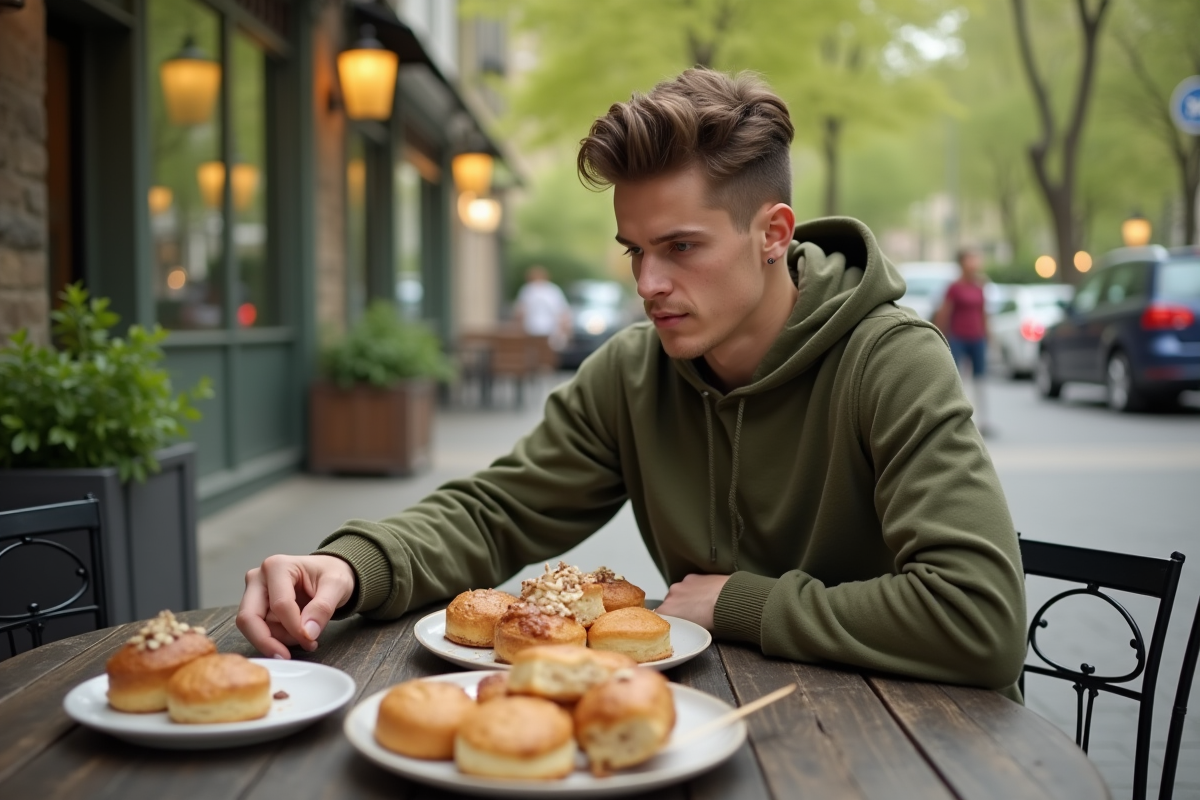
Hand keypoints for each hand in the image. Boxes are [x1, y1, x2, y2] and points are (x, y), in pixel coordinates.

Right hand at [236, 554, 355, 658]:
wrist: (327, 573)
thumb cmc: (330, 573)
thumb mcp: (336, 585)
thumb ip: (323, 607)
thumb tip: (308, 632)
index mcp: (277, 566)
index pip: (280, 605)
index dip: (294, 627)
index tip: (310, 640)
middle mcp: (258, 578)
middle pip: (249, 617)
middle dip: (268, 641)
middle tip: (286, 657)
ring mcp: (253, 594)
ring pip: (253, 628)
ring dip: (277, 640)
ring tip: (305, 639)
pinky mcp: (256, 608)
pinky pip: (259, 631)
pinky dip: (277, 640)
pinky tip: (297, 637)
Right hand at [656, 573, 729, 630]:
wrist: (729, 601)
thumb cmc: (714, 620)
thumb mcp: (694, 632)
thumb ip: (682, 628)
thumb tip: (682, 629)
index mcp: (667, 611)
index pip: (659, 617)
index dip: (667, 621)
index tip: (674, 625)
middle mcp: (670, 595)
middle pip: (668, 604)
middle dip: (677, 610)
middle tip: (691, 617)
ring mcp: (681, 584)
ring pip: (678, 594)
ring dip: (685, 599)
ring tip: (700, 605)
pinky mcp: (691, 577)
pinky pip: (688, 585)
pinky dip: (694, 589)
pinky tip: (705, 595)